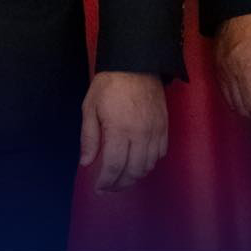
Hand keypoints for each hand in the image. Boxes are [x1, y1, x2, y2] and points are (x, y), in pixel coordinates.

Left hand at [79, 71, 168, 191]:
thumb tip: (86, 163)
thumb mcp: (90, 107)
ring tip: (123, 177)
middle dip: (120, 184)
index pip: (114, 166)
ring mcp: (155, 130)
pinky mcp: (164, 125)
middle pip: (133, 171)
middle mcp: (140, 134)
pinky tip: (140, 161)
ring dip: (135, 175)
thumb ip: (89, 137)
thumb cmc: (109, 84)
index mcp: (120, 129)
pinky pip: (161, 153)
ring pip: (149, 165)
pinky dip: (150, 162)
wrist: (136, 62)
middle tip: (109, 187)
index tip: (99, 188)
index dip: (106, 182)